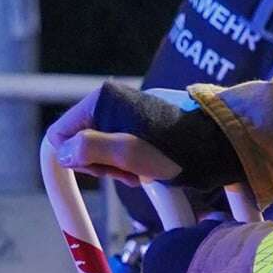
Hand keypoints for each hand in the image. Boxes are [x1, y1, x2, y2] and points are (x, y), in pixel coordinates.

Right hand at [46, 85, 183, 185]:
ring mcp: (125, 112)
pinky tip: (146, 169)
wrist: (213, 143)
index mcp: (102, 99)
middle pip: (80, 142)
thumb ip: (89, 149)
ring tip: (139, 171)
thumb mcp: (127, 153)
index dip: (73, 158)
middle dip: (98, 164)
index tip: (99, 170)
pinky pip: (119, 146)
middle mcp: (111, 101)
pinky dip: (128, 162)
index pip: (60, 133)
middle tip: (125, 172)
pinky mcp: (138, 123)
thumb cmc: (174, 147)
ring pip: (100, 148)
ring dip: (115, 166)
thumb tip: (63, 152)